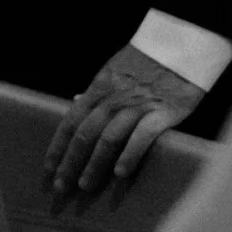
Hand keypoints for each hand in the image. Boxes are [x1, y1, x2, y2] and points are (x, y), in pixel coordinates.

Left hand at [45, 45, 203, 197]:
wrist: (183, 45)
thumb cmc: (148, 60)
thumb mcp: (114, 69)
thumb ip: (96, 90)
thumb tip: (75, 100)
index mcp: (98, 89)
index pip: (70, 121)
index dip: (58, 146)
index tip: (49, 168)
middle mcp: (113, 98)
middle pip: (84, 134)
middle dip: (70, 162)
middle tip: (60, 187)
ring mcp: (137, 105)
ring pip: (108, 138)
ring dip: (94, 164)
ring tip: (86, 186)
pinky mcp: (162, 111)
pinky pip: (142, 136)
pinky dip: (129, 155)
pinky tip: (121, 174)